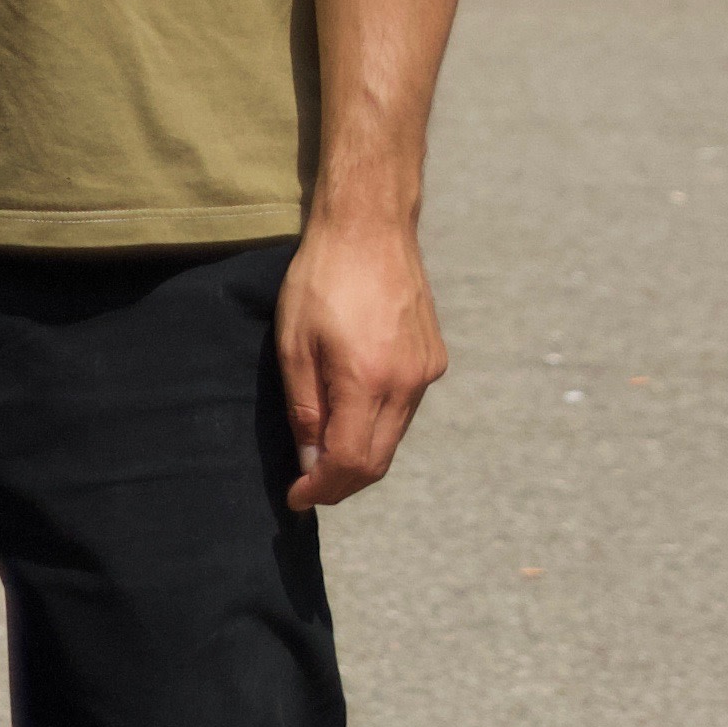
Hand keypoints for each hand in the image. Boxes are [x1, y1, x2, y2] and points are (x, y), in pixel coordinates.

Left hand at [276, 215, 444, 507]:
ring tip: (324, 454)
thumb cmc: (321, 278)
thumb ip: (305, 406)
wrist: (370, 228)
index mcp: (367, 380)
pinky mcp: (434, 359)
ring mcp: (426, 372)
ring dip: (360, 455)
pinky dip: (378, 425)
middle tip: (308, 487)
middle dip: (342, 482)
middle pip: (378, 459)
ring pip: (393, 437)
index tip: (297, 498)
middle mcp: (406, 383)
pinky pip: (405, 409)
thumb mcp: (293, 342)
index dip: (323, 488)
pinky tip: (352, 415)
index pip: (351, 461)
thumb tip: (311, 459)